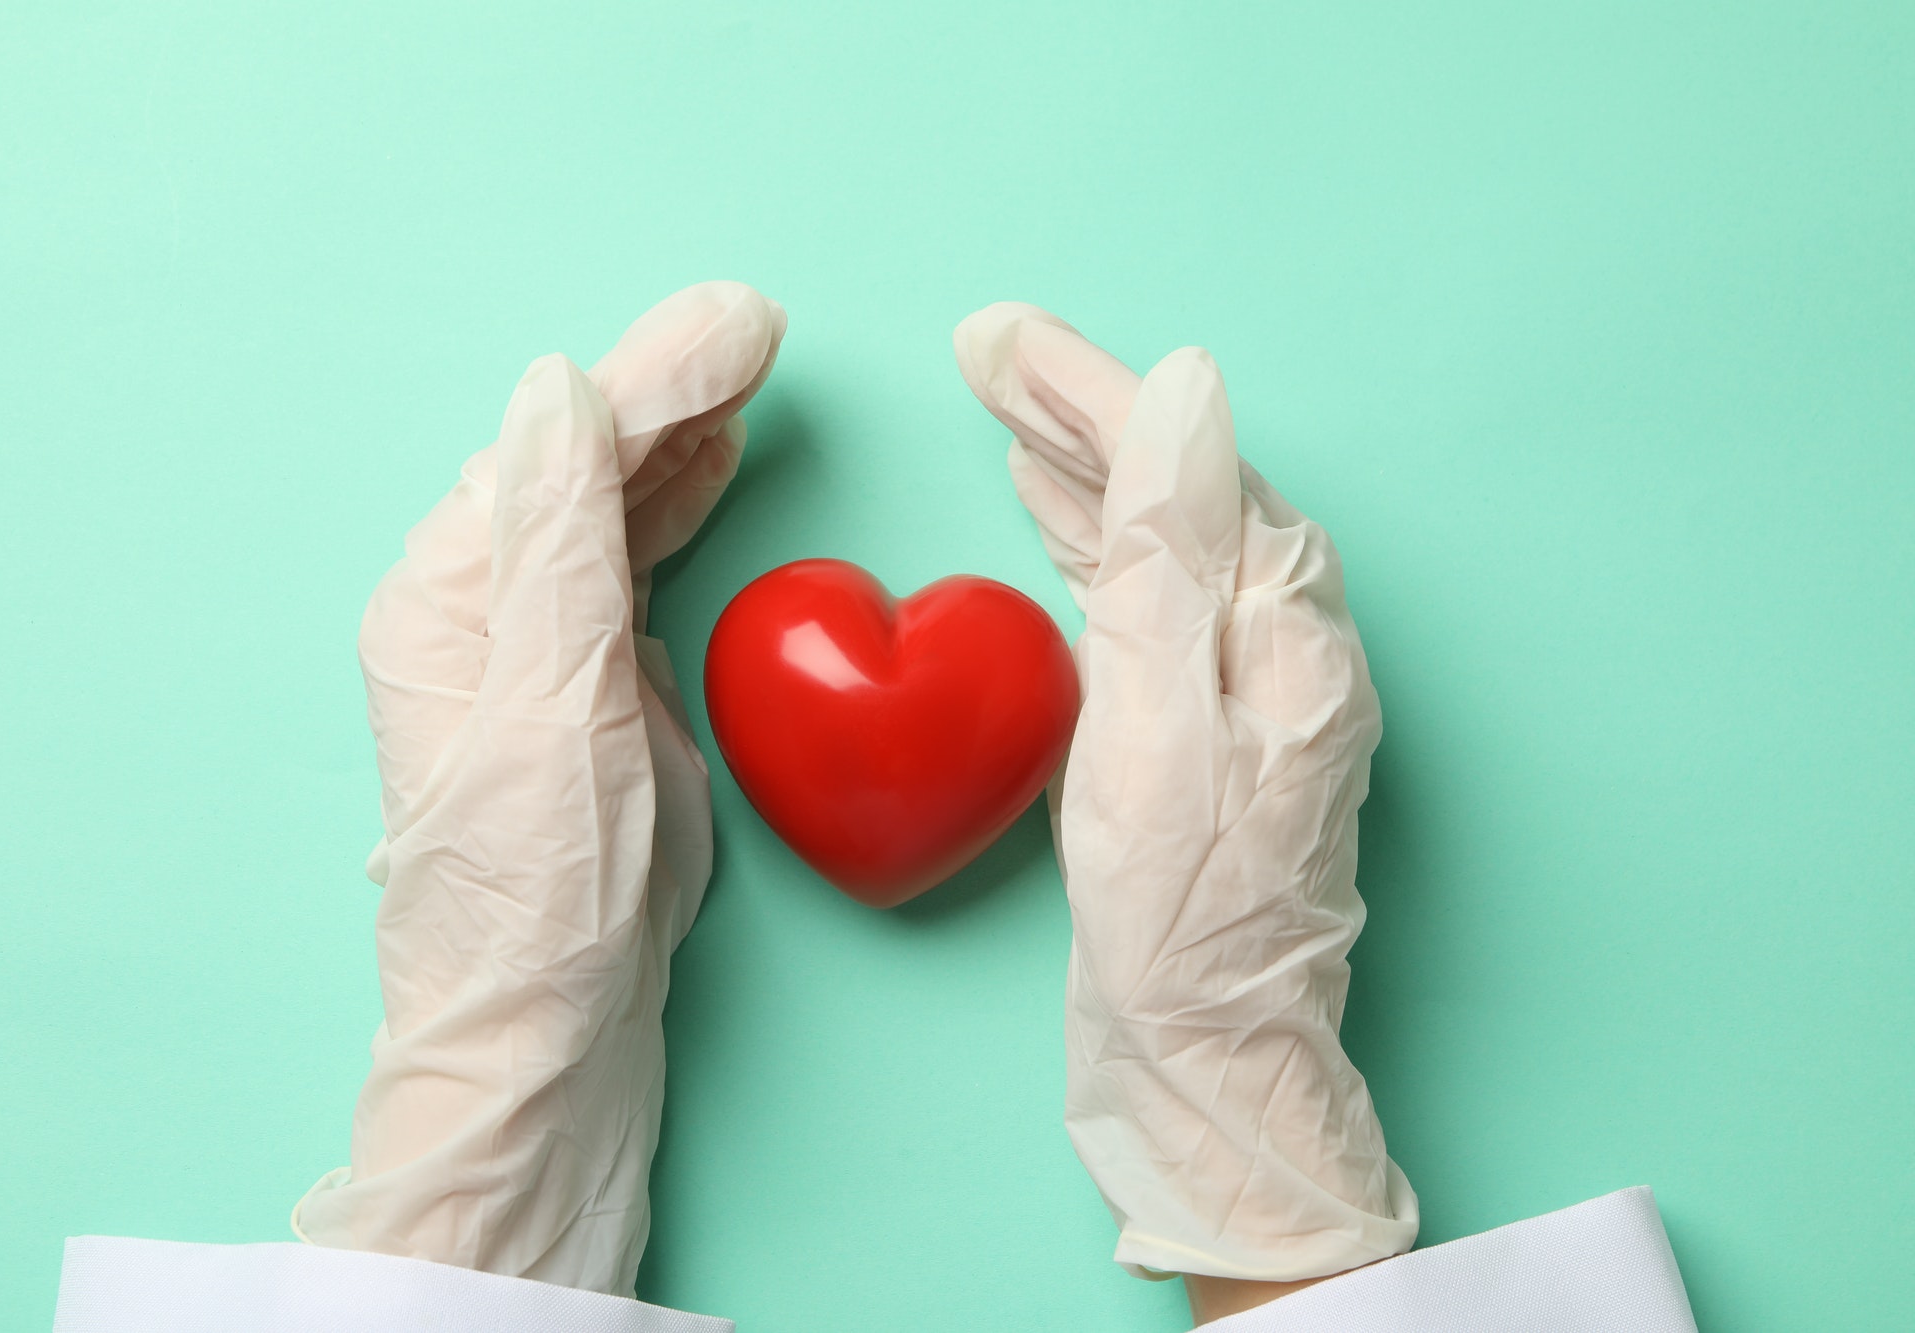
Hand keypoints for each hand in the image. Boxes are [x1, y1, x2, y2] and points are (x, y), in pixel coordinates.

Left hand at [292, 283, 783, 1296]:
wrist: (550, 1035)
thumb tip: (554, 390)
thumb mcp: (556, 712)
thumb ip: (560, 549)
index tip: (743, 327)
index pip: (554, 454)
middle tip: (759, 325)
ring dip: (675, 437)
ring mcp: (534, 655)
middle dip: (668, 390)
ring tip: (744, 373)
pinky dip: (673, 508)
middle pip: (578, 467)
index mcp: (445, 606)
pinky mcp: (588, 693)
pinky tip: (710, 466)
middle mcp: (477, 616)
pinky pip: (627, 569)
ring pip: (606, 510)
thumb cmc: (544, 896)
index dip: (650, 380)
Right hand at [955, 305, 1417, 1293]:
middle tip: (985, 350)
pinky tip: (1055, 517)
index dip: (1091, 390)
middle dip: (1083, 410)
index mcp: (1289, 630)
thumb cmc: (1181, 917)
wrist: (1204, 1062)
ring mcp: (1246, 687)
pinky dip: (1095, 542)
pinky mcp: (1201, 729)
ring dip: (1086, 466)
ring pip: (1163, 538)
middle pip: (1181, 487)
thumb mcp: (1160, 724)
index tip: (1001, 338)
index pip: (1189, 465)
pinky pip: (1148, 598)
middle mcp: (1284, 644)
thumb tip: (1186, 395)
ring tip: (1011, 411)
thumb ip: (1168, 558)